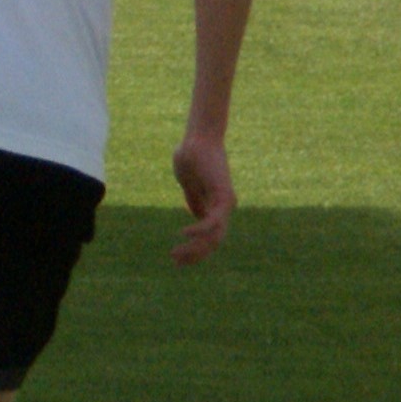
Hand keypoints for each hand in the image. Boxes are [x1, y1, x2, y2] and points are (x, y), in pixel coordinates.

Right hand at [171, 132, 235, 262]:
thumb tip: (197, 218)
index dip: (195, 250)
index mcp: (216, 206)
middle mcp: (224, 208)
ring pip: (214, 236)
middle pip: (213, 241)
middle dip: (194, 254)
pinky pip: (212, 221)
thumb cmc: (192, 157)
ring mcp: (225, 203)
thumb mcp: (190, 184)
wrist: (198, 139)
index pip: (210, 237)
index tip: (177, 259)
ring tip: (175, 253)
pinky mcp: (222, 197)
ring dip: (195, 247)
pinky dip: (198, 230)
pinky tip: (183, 233)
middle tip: (175, 262)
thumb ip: (195, 200)